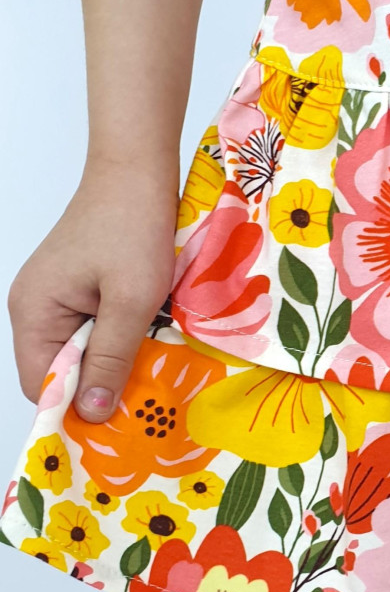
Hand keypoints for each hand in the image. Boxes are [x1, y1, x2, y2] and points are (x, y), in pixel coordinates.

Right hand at [7, 164, 180, 420]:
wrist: (139, 169)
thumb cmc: (133, 226)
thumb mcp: (131, 299)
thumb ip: (111, 357)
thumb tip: (92, 414)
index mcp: (33, 312)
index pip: (42, 384)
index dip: (77, 406)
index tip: (120, 423)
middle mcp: (36, 307)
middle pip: (63, 370)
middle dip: (103, 383)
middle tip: (148, 396)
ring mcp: (57, 295)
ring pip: (84, 349)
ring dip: (118, 357)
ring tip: (154, 363)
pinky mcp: (81, 285)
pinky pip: (96, 326)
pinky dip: (122, 334)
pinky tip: (152, 334)